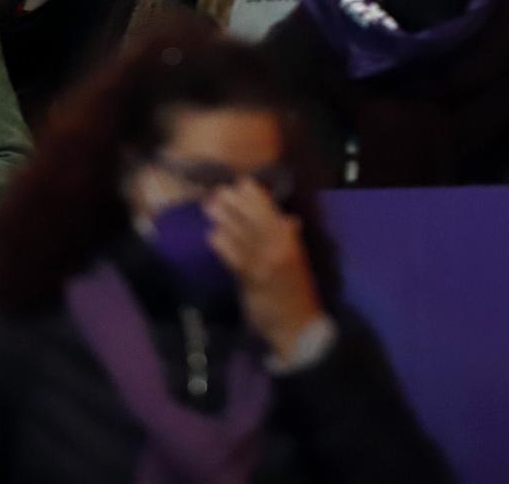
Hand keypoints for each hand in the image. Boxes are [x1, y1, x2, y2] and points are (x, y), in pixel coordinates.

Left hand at [206, 181, 327, 358]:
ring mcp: (266, 263)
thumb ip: (288, 241)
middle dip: (236, 203)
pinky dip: (223, 245)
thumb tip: (288, 221)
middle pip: (255, 219)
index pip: (273, 211)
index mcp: (291, 241)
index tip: (242, 182)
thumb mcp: (296, 262)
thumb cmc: (294, 292)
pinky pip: (236, 258)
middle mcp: (280, 247)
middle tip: (219, 191)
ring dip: (225, 219)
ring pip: (243, 235)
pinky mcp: (253, 280)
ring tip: (209, 206)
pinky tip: (211, 236)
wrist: (298, 326)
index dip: (256, 196)